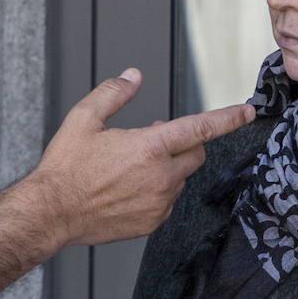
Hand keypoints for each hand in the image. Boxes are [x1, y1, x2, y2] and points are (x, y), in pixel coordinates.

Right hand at [28, 68, 254, 246]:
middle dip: (182, 145)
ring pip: (179, 179)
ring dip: (166, 169)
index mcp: (149, 148)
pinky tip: (126, 189)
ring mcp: (158, 203)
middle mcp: (161, 177)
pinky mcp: (152, 223)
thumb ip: (114, 93)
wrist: (50, 213)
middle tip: (148, 140)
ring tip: (128, 168)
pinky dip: (156, 191)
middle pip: (194, 155)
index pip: (200, 129)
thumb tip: (133, 76)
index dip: (227, 118)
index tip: (247, 112)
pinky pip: (166, 202)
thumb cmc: (65, 167)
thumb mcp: (84, 119)